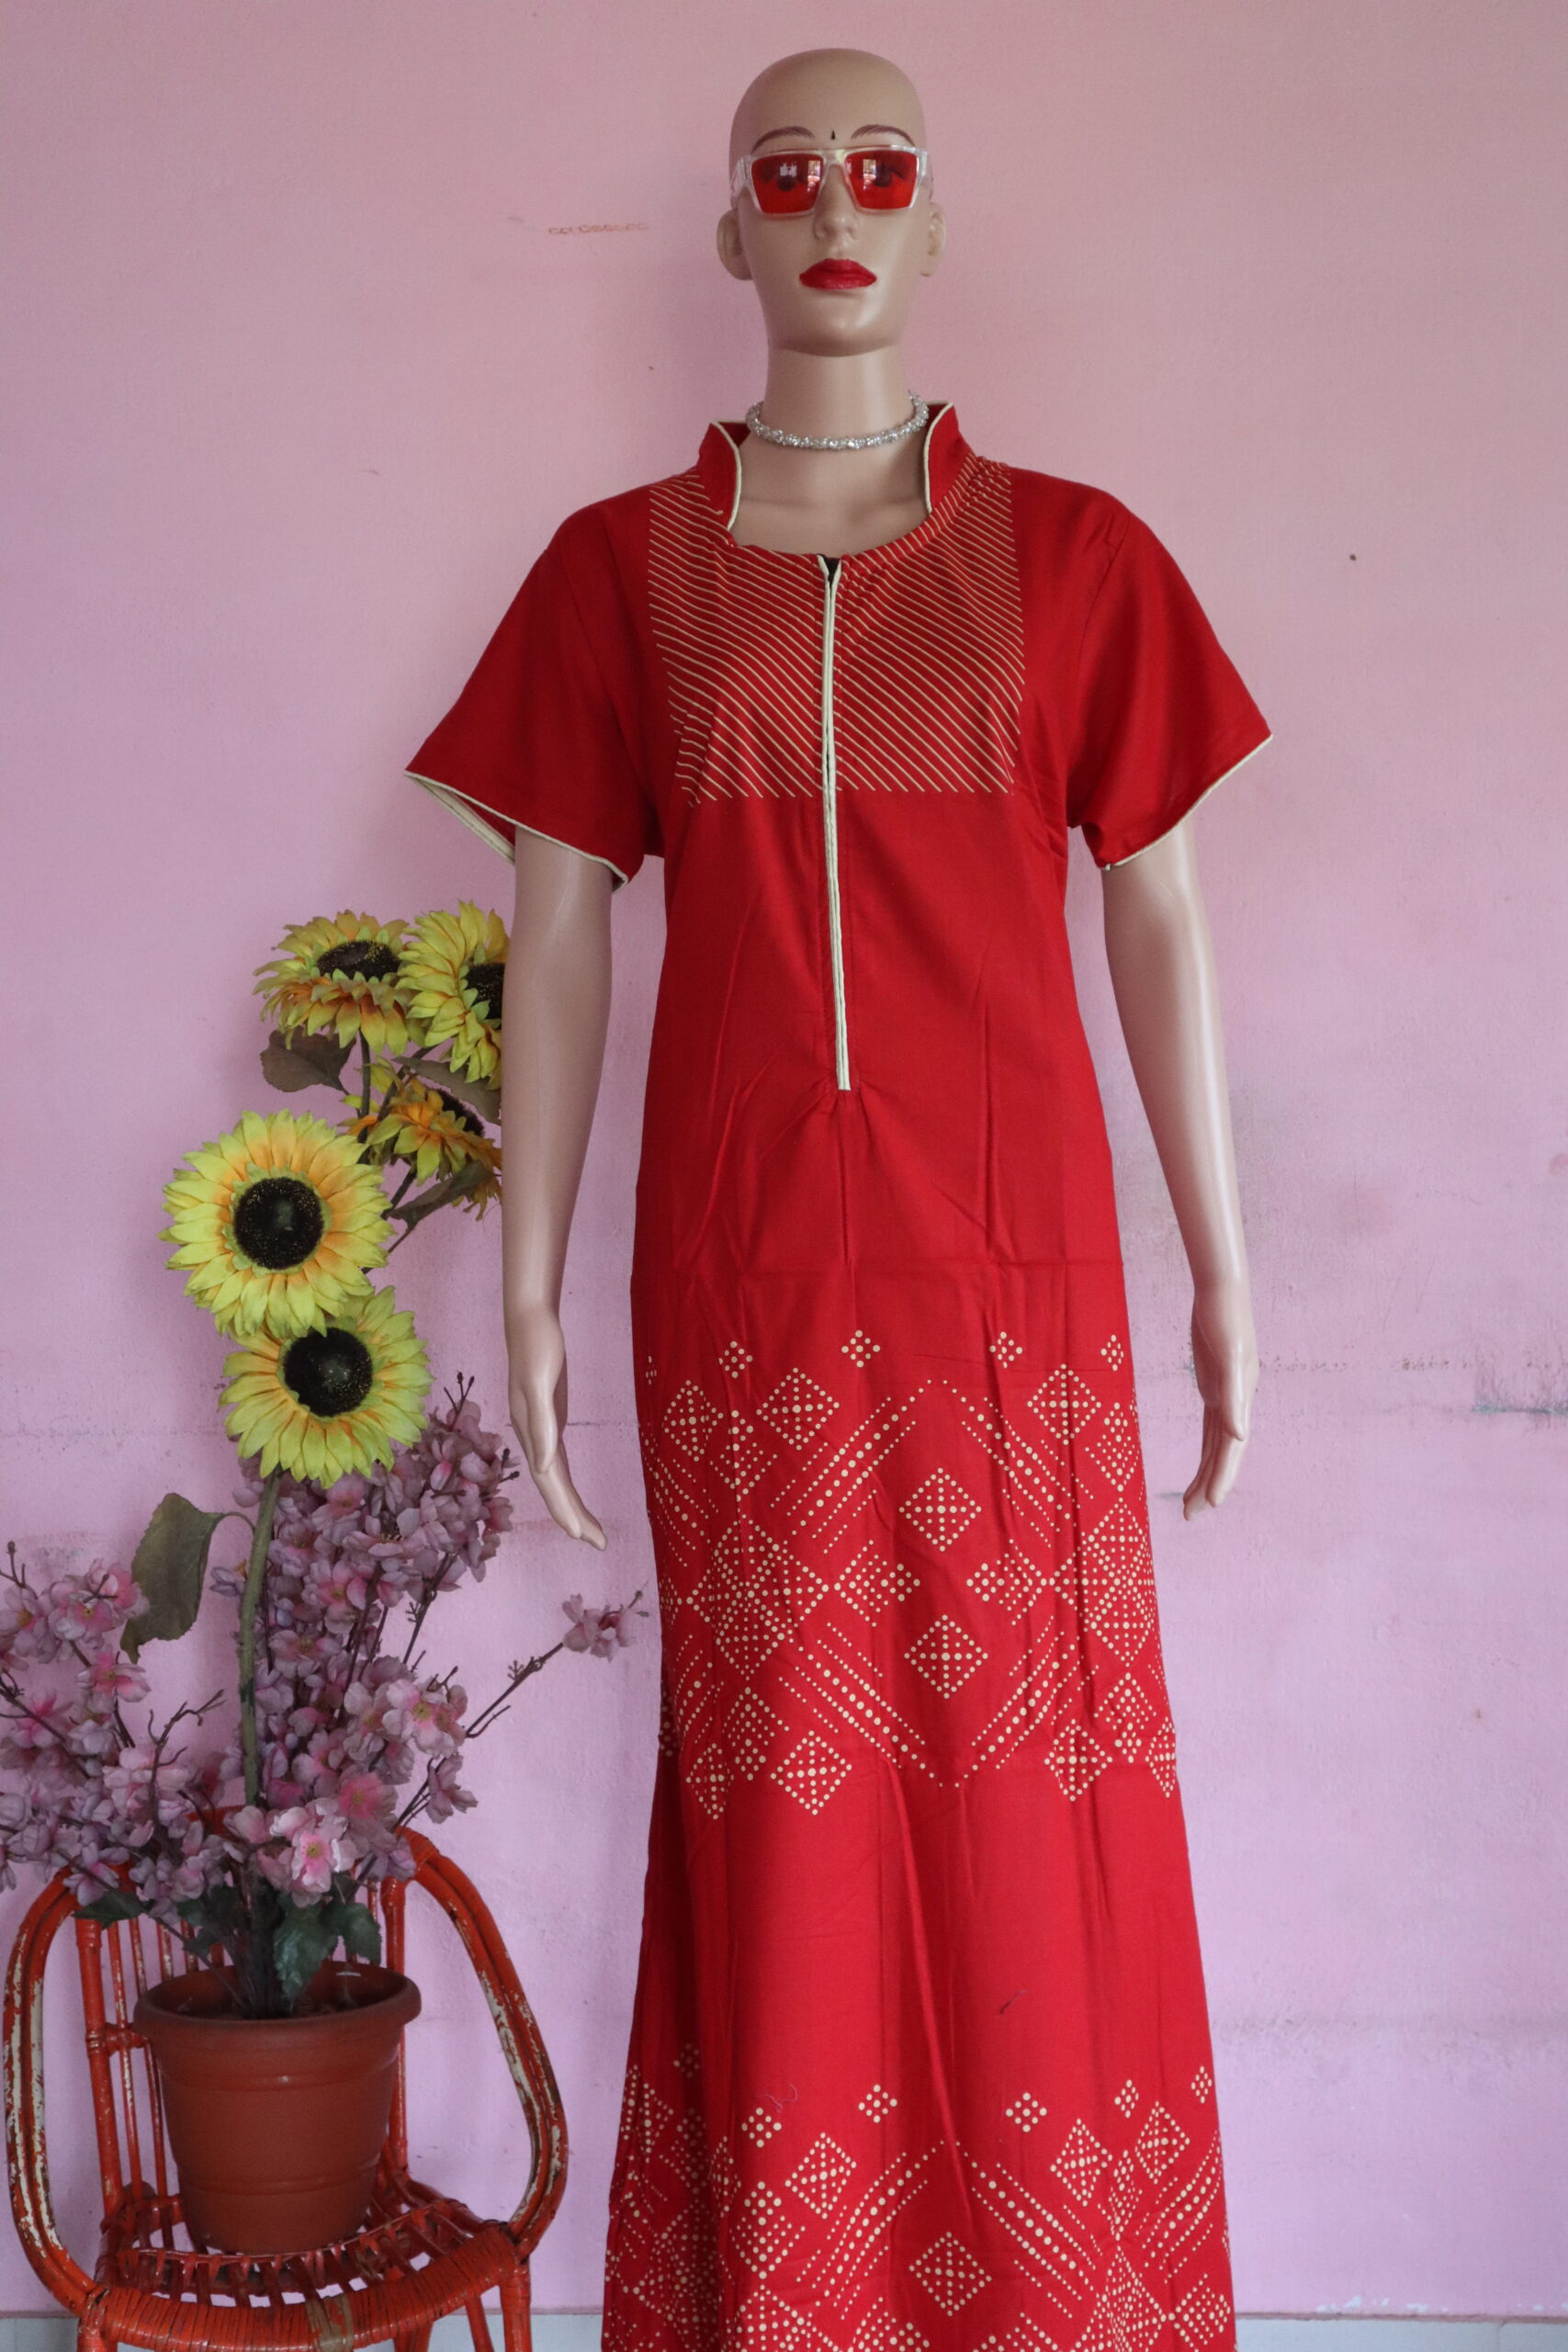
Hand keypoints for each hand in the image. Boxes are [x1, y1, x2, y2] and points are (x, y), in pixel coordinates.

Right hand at [505, 1298, 607, 1548]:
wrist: (530, 1320)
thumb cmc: (538, 1345)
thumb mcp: (540, 1382)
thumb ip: (541, 1425)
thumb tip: (544, 1466)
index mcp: (532, 1431)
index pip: (550, 1481)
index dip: (565, 1509)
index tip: (582, 1536)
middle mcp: (534, 1436)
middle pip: (553, 1487)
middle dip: (573, 1517)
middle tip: (599, 1543)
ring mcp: (541, 1430)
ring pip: (555, 1478)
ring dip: (570, 1505)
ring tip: (590, 1531)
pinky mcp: (550, 1419)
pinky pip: (558, 1462)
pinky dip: (566, 1483)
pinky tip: (573, 1495)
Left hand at [1183, 1275, 1256, 1518]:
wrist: (1221, 1290)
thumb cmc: (1225, 1319)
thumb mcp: (1228, 1357)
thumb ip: (1233, 1397)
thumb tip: (1239, 1437)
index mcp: (1239, 1400)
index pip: (1230, 1449)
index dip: (1222, 1477)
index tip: (1211, 1505)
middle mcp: (1234, 1402)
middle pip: (1222, 1454)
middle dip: (1209, 1485)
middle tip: (1191, 1516)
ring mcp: (1224, 1395)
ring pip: (1216, 1445)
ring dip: (1206, 1473)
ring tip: (1191, 1503)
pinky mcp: (1213, 1385)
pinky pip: (1211, 1427)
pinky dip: (1207, 1448)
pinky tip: (1202, 1464)